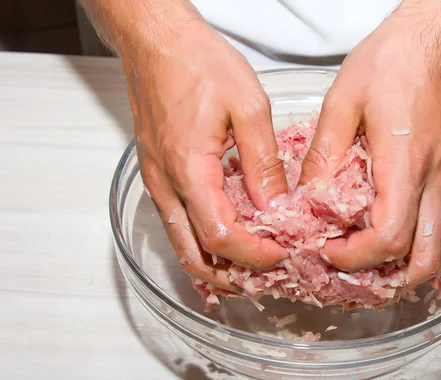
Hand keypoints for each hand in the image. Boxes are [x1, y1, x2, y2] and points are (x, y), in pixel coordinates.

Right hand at [122, 17, 287, 290]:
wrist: (157, 40)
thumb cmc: (197, 63)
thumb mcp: (248, 107)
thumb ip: (262, 163)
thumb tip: (276, 205)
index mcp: (188, 170)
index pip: (220, 236)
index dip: (253, 254)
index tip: (282, 254)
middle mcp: (166, 184)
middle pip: (192, 253)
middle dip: (229, 274)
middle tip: (263, 279)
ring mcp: (157, 180)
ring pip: (181, 241)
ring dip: (213, 261)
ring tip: (247, 265)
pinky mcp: (159, 172)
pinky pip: (177, 220)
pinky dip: (201, 239)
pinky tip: (225, 235)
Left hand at [300, 2, 440, 286]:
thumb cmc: (401, 55)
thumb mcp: (345, 98)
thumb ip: (325, 152)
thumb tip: (308, 195)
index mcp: (405, 163)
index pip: (388, 237)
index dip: (355, 257)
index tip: (326, 250)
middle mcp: (433, 179)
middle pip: (423, 261)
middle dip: (385, 281)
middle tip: (351, 272)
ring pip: (438, 247)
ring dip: (403, 267)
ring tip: (368, 262)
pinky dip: (418, 243)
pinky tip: (392, 233)